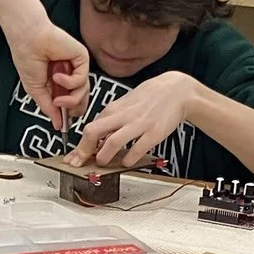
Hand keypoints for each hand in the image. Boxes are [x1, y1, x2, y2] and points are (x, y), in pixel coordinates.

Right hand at [9, 19, 92, 124]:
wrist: (28, 40)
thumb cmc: (27, 59)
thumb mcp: (36, 91)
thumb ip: (48, 108)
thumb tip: (57, 124)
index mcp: (58, 82)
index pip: (72, 101)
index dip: (69, 112)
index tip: (63, 121)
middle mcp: (69, 74)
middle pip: (81, 98)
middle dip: (72, 107)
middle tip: (60, 107)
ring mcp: (76, 67)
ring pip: (83, 92)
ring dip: (70, 99)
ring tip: (57, 97)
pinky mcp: (81, 59)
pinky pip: (82, 79)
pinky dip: (69, 82)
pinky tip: (57, 76)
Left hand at [71, 71, 199, 168]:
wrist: (178, 90)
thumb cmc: (151, 96)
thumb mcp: (126, 103)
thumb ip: (112, 118)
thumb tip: (97, 135)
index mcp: (114, 108)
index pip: (90, 127)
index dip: (80, 145)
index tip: (75, 156)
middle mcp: (123, 116)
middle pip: (93, 132)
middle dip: (82, 151)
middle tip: (79, 163)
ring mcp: (138, 125)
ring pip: (112, 142)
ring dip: (102, 157)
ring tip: (101, 163)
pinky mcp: (154, 133)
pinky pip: (137, 149)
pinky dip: (128, 159)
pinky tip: (126, 162)